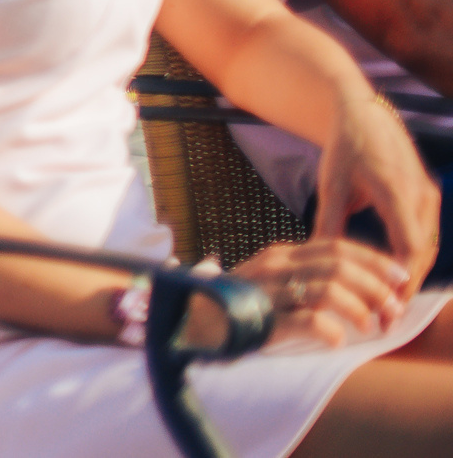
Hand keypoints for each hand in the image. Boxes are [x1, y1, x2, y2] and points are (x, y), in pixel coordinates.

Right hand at [231, 236, 412, 346]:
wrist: (187, 317)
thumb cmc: (235, 302)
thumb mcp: (269, 279)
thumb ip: (301, 276)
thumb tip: (351, 287)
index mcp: (281, 254)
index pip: (336, 246)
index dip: (373, 260)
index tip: (399, 276)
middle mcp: (276, 266)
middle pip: (338, 266)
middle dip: (374, 285)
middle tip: (392, 306)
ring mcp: (268, 291)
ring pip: (327, 290)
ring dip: (358, 309)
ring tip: (370, 325)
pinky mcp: (262, 318)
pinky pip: (306, 320)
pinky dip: (330, 330)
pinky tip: (337, 340)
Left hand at [312, 86, 440, 288]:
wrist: (365, 116)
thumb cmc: (346, 148)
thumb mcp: (331, 185)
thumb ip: (329, 223)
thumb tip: (319, 261)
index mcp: (397, 191)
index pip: (409, 246)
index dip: (401, 280)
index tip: (386, 307)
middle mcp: (421, 194)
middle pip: (423, 252)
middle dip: (406, 287)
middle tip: (388, 319)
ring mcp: (429, 195)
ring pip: (428, 246)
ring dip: (412, 275)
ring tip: (391, 305)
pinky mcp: (428, 197)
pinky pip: (426, 234)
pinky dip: (414, 258)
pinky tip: (394, 278)